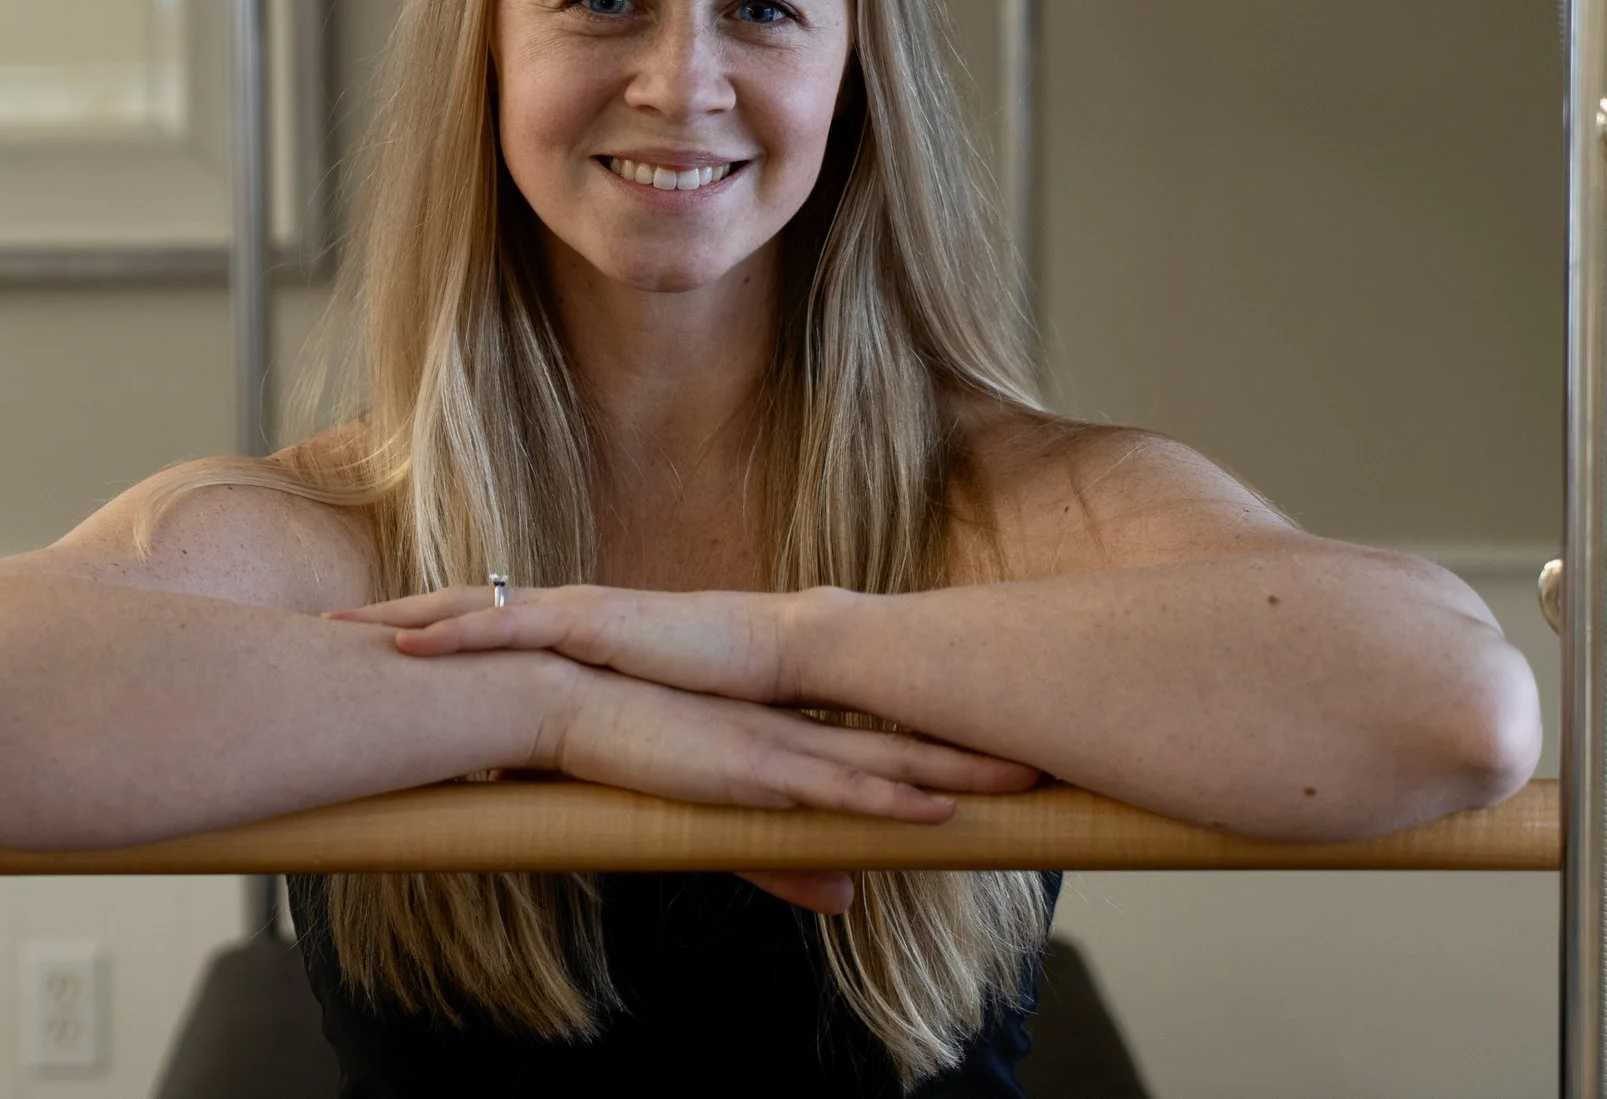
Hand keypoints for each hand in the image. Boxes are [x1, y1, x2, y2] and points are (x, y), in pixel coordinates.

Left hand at [331, 582, 812, 702]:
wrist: (778, 654)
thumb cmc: (718, 689)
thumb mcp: (631, 719)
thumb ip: (583, 739)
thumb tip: (531, 778)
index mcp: (569, 635)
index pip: (481, 630)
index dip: (424, 638)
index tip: (366, 647)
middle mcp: (561, 614)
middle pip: (455, 611)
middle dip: (389, 619)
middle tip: (324, 630)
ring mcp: (572, 612)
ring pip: (466, 609)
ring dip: (400, 619)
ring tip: (339, 631)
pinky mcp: (591, 622)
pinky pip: (507, 624)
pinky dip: (453, 632)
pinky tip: (407, 645)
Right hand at [538, 673, 1026, 912]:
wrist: (562, 706)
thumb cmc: (627, 756)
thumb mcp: (718, 824)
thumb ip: (785, 865)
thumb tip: (848, 900)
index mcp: (789, 738)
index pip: (885, 745)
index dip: (947, 754)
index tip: (1003, 757)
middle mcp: (795, 734)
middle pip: (906, 747)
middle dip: (977, 758)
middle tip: (1045, 762)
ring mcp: (777, 746)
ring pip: (886, 764)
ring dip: (956, 774)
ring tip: (1021, 778)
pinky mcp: (750, 767)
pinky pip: (831, 788)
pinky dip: (886, 800)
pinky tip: (933, 809)